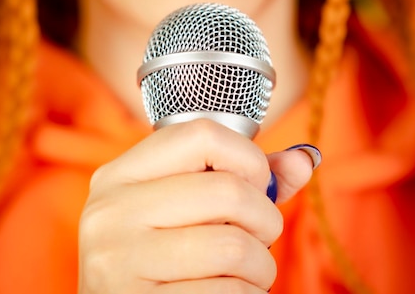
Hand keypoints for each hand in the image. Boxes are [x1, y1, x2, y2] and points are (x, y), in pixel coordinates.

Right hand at [78, 119, 313, 293]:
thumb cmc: (162, 257)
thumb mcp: (185, 209)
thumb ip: (242, 180)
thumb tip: (303, 160)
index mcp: (120, 175)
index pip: (202, 135)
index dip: (249, 158)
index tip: (256, 186)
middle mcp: (110, 212)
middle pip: (228, 191)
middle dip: (265, 219)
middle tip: (259, 236)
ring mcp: (118, 261)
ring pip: (234, 247)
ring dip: (260, 265)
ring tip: (246, 271)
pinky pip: (229, 292)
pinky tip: (228, 292)